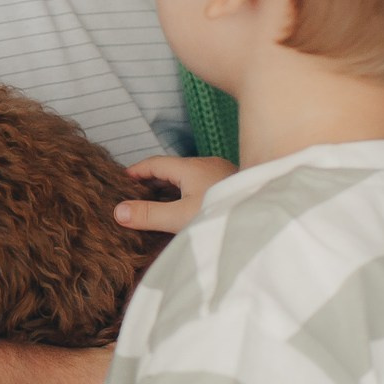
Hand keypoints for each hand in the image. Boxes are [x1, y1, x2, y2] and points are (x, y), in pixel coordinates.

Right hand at [115, 155, 237, 235]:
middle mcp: (206, 166)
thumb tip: (118, 211)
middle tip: (131, 197)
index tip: (119, 182)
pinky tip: (182, 211)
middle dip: (150, 182)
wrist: (265, 220)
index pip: (154, 163)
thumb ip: (149, 215)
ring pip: (186, 179)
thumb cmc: (224, 216)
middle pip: (170, 170)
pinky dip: (184, 194)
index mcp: (191, 167)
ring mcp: (220, 176)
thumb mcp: (180, 218)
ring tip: (152, 206)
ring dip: (168, 190)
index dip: (135, 171)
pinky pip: (199, 186)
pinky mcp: (229, 187)